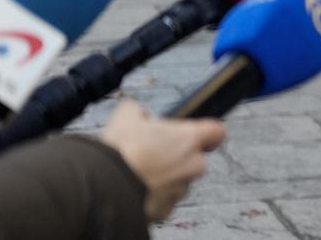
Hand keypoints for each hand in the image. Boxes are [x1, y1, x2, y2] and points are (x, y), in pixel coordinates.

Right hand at [99, 100, 225, 221]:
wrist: (103, 186)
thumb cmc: (119, 150)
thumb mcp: (126, 116)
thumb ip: (139, 111)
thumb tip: (138, 113)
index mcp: (189, 139)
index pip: (216, 132)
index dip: (207, 132)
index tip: (195, 134)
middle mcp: (192, 165)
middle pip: (195, 159)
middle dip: (178, 157)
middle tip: (152, 153)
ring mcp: (181, 189)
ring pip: (180, 181)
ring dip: (165, 177)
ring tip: (138, 172)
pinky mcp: (165, 209)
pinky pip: (164, 201)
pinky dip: (153, 197)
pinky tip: (135, 188)